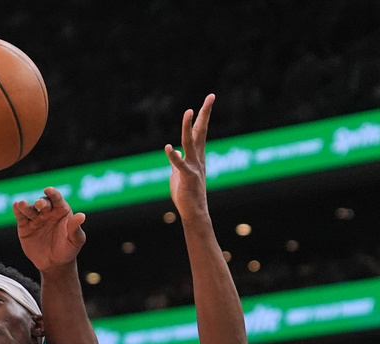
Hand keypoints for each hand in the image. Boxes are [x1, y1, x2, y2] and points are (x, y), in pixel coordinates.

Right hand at [15, 187, 86, 271]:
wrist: (55, 264)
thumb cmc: (68, 249)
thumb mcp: (75, 240)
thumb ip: (75, 228)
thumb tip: (82, 216)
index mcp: (61, 211)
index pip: (57, 200)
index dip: (54, 194)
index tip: (49, 190)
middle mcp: (48, 212)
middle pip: (43, 203)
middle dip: (42, 202)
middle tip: (40, 204)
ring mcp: (36, 218)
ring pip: (30, 208)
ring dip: (25, 205)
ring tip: (21, 204)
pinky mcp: (25, 226)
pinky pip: (21, 217)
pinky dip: (18, 210)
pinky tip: (16, 206)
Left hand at [165, 94, 213, 218]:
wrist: (193, 212)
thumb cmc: (186, 195)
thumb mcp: (179, 174)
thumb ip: (177, 162)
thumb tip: (175, 153)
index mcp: (196, 156)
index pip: (200, 131)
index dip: (203, 115)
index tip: (209, 99)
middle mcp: (197, 158)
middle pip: (201, 131)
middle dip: (205, 113)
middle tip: (211, 96)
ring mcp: (193, 167)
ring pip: (191, 143)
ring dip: (188, 127)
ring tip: (189, 111)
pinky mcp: (187, 178)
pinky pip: (180, 165)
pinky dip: (173, 157)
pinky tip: (168, 148)